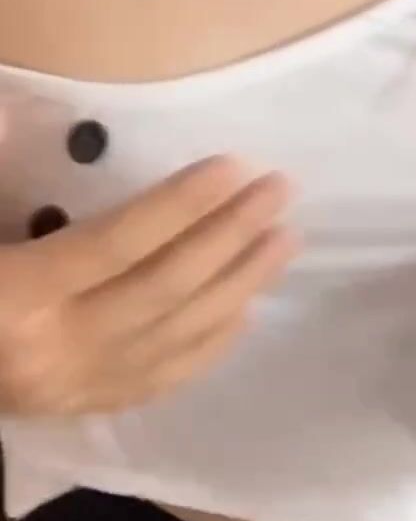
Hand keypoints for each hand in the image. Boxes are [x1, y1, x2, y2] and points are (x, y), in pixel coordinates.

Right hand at [0, 156, 297, 415]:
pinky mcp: (74, 411)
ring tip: (283, 239)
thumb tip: (17, 109)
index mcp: (17, 297)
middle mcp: (52, 351)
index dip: (180, 204)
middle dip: (228, 237)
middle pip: (161, 289)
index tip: (235, 165)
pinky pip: (156, 382)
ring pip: (173, 338)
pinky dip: (206, 346)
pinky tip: (244, 310)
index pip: (117, 244)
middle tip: (280, 191)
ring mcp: (68, 390)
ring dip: (237, 286)